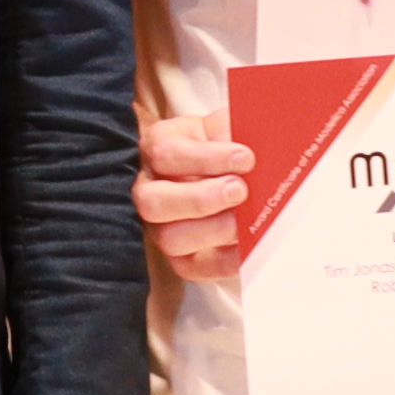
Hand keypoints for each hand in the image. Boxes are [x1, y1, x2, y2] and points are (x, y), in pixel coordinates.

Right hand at [136, 111, 252, 282]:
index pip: (168, 154)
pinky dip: (221, 262)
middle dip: (200, 199)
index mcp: (158, 147)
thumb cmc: (217, 144)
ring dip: (211, 230)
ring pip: (168, 238)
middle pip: (153, 202)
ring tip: (242, 220)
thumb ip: (231, 129)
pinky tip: (246, 247)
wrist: (215, 168)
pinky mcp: (178, 256)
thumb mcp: (221, 126)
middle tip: (240, 190)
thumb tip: (245, 147)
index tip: (245, 158)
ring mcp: (158, 226)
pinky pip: (190, 268)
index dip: (207, 159)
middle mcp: (148, 188)